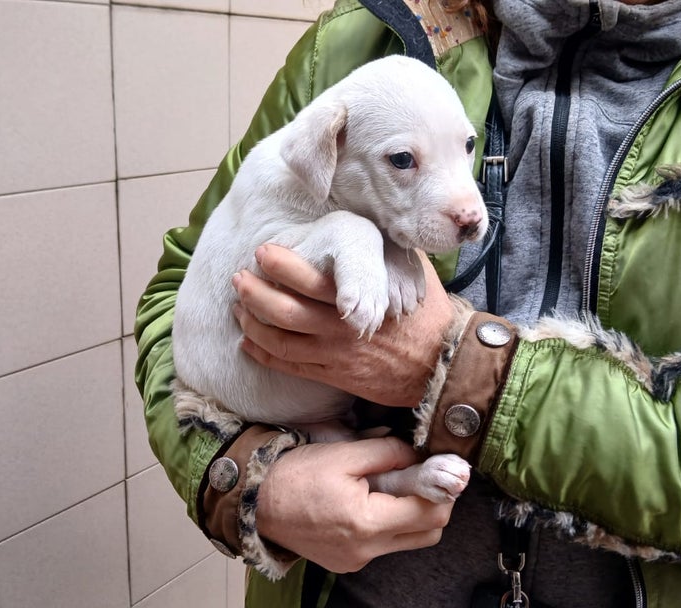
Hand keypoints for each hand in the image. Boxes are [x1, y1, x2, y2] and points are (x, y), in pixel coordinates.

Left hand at [232, 244, 453, 406]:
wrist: (442, 364)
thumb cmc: (427, 315)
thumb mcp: (412, 272)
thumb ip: (385, 251)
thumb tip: (369, 221)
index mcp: (359, 296)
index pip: (311, 280)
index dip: (282, 266)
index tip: (264, 252)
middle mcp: (341, 327)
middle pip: (286, 311)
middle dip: (256, 293)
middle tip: (239, 277)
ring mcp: (335, 354)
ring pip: (280, 340)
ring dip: (252, 322)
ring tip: (238, 307)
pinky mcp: (334, 376)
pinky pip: (289, 366)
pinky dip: (264, 353)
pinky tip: (249, 340)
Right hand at [257, 437, 453, 571]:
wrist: (254, 502)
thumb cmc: (296, 475)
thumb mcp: (344, 453)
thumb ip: (388, 453)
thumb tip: (418, 457)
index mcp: (367, 522)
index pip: (431, 514)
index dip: (441, 489)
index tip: (435, 468)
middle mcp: (365, 550)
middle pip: (429, 534)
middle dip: (431, 505)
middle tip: (414, 477)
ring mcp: (356, 560)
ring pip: (408, 541)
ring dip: (409, 515)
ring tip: (385, 487)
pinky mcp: (346, 563)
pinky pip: (383, 545)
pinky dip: (385, 524)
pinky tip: (365, 502)